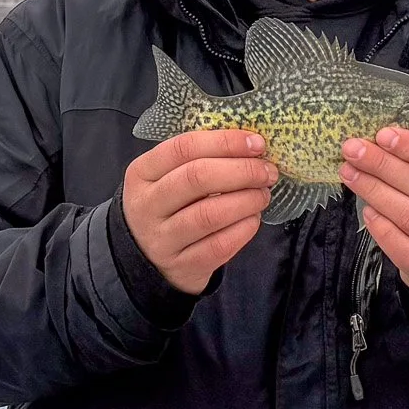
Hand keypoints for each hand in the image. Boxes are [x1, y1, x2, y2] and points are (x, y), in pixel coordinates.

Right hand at [123, 129, 278, 293]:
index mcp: (142, 173)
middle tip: (267, 172)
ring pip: (210, 214)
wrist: (148, 259)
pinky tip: (253, 219)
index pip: (184, 148)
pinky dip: (244, 229)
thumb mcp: (166, 177)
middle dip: (242, 171)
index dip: (225, 142)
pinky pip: (220, 245)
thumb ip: (199, 159)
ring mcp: (162, 239)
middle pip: (197, 178)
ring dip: (246, 200)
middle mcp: (146, 205)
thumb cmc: (167, 207)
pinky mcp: (182, 266)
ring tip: (262, 195)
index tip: (256, 143)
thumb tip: (250, 145)